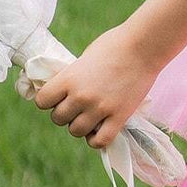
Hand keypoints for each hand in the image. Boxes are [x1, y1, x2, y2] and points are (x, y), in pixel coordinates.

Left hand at [31, 24, 160, 150]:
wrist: (144, 47)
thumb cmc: (114, 45)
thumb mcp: (85, 58)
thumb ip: (73, 77)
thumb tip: (65, 93)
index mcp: (69, 78)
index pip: (42, 101)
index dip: (49, 100)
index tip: (59, 96)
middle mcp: (81, 96)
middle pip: (58, 118)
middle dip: (65, 113)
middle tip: (77, 105)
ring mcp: (100, 109)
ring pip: (76, 131)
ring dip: (80, 125)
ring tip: (90, 116)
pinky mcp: (119, 117)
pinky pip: (100, 141)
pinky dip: (96, 139)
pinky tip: (100, 128)